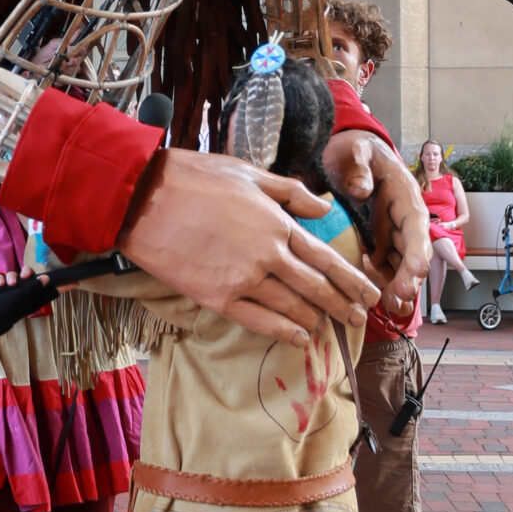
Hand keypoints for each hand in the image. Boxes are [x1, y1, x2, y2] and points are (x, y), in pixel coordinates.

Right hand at [0, 273, 61, 335]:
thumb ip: (35, 287)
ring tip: (9, 283)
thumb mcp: (23, 297)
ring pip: (15, 276)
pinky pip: (2, 279)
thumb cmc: (5, 308)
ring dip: (12, 276)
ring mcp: (10, 293)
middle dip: (28, 273)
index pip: (52, 291)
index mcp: (32, 299)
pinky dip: (0, 280)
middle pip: (31, 279)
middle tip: (26, 275)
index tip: (76, 282)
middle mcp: (23, 295)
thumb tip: (46, 279)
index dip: (63, 286)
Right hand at [118, 149, 378, 346]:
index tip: (369, 293)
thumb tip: (323, 207)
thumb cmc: (194, 178)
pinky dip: (284, 332)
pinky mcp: (218, 297)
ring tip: (329, 327)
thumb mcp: (248, 173)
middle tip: (358, 319)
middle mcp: (268, 255)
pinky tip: (299, 338)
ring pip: (292, 307)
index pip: (326, 257)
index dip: (351, 279)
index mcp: (277, 223)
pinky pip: (260, 321)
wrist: (144, 199)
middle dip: (342, 305)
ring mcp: (244, 279)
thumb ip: (289, 192)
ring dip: (316, 319)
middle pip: (316, 287)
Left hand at [322, 131, 429, 321]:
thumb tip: (362, 189)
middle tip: (400, 296)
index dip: (417, 249)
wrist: (348, 156)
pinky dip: (384, 285)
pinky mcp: (377, 244)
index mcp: (405, 195)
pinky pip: (384, 267)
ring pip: (401, 265)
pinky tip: (380, 304)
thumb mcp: (357, 150)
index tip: (416, 270)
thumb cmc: (356, 151)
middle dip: (410, 276)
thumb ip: (360, 166)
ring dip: (400, 286)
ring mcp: (391, 234)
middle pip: (413, 251)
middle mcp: (403, 219)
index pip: (416, 225)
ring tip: (394, 307)